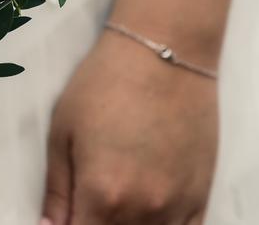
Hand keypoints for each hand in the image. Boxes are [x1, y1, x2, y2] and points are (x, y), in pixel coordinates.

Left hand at [42, 29, 217, 223]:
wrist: (165, 51)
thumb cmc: (106, 83)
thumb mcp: (63, 132)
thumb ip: (57, 191)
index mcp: (102, 195)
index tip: (63, 219)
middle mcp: (143, 211)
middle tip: (86, 206)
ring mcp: (177, 208)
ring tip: (113, 206)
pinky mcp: (201, 197)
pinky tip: (146, 218)